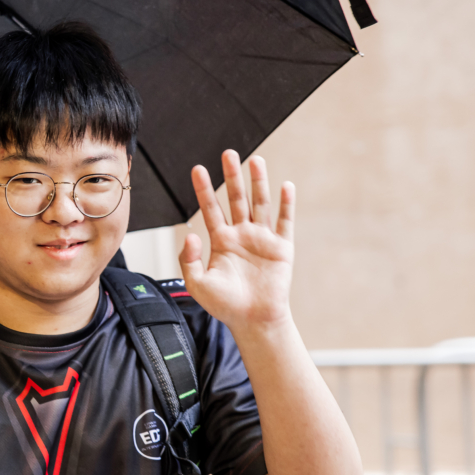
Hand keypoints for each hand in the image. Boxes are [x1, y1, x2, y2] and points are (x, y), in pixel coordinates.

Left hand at [180, 151, 294, 335]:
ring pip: (259, 204)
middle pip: (236, 199)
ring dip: (258, 182)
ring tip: (255, 161)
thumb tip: (191, 234)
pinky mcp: (281, 247)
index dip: (203, 189)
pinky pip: (284, 221)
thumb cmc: (225, 305)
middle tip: (228, 153)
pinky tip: (285, 186)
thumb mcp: (198, 284)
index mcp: (221, 241)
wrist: (254, 321)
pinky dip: (285, 204)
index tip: (196, 168)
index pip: (210, 209)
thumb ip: (189, 260)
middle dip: (232, 176)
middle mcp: (241, 235)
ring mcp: (262, 239)